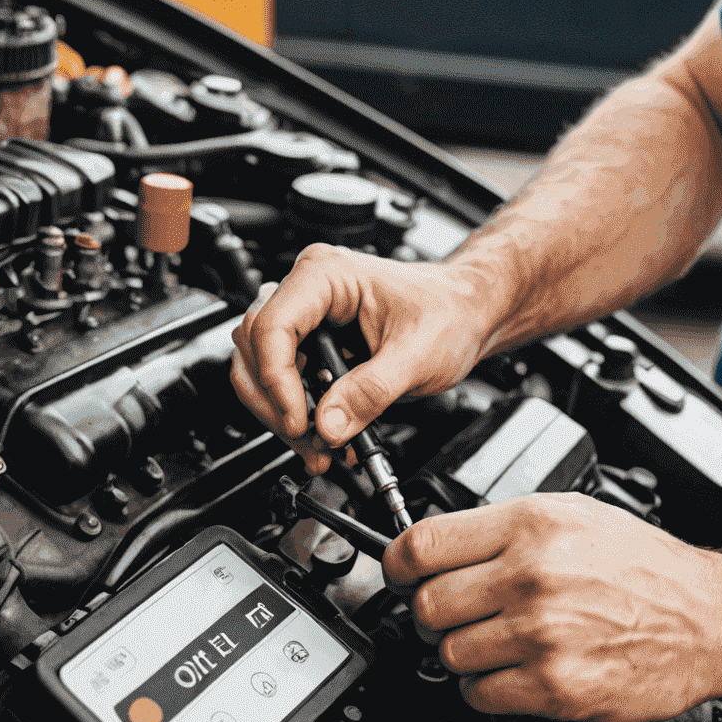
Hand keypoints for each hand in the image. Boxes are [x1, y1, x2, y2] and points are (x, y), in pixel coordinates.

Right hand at [229, 245, 496, 471]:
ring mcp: (307, 315)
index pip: (271, 327)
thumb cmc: (449, 312)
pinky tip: (323, 435)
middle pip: (254, 349)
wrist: (467, 313)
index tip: (300, 421)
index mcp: (327, 275)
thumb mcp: (418, 355)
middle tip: (311, 441)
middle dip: (276, 404)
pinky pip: (282, 379)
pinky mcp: (311, 341)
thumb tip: (327, 425)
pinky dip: (295, 412)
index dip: (278, 381)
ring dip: (281, 414)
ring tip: (320, 446)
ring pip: (259, 367)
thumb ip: (370, 391)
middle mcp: (308, 289)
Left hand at [384, 493, 721, 721]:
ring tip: (494, 641)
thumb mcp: (572, 512)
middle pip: (427, 605)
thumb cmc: (644, 563)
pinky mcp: (555, 686)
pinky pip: (480, 696)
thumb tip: (438, 544)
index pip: (422, 544)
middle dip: (430, 614)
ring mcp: (541, 634)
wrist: (707, 615)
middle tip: (451, 614)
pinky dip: (485, 689)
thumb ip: (503, 526)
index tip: (399, 573)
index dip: (397, 564)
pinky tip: (512, 671)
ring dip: (461, 654)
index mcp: (531, 524)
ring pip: (449, 654)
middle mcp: (531, 575)